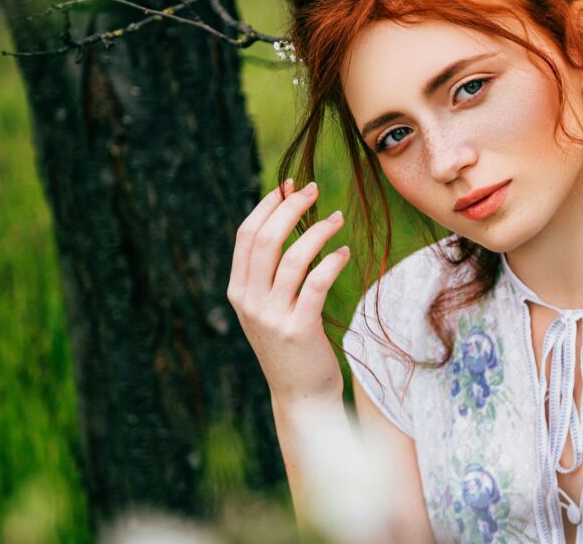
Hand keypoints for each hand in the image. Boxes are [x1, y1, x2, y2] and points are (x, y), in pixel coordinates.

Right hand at [227, 179, 350, 402]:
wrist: (300, 395)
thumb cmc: (290, 343)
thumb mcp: (267, 307)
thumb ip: (268, 272)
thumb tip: (283, 218)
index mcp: (238, 291)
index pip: (246, 236)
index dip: (267, 206)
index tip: (288, 186)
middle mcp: (249, 302)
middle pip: (266, 240)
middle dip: (291, 208)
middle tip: (314, 190)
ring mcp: (272, 316)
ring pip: (292, 258)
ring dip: (318, 230)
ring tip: (337, 218)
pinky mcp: (299, 328)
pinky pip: (316, 283)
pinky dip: (332, 261)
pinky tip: (344, 252)